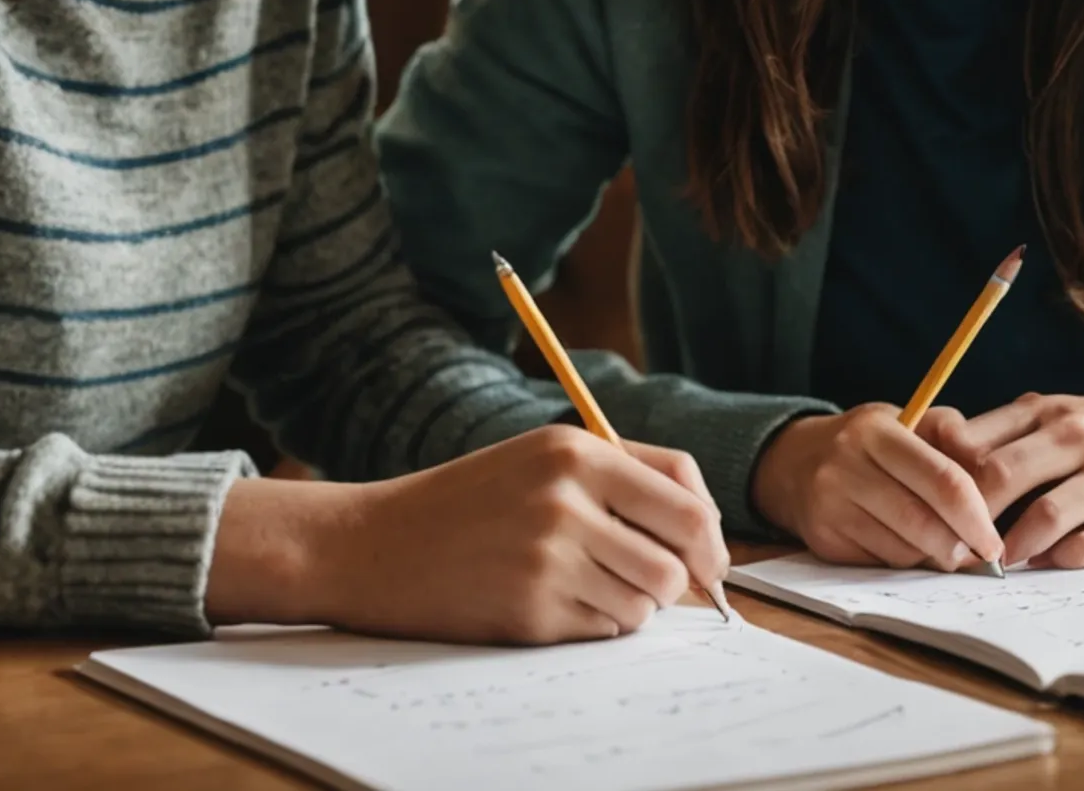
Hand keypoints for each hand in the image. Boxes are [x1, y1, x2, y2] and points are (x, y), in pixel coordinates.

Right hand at [206, 424, 729, 643]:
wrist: (375, 544)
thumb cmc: (467, 501)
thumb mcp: (541, 458)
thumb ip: (623, 478)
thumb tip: (703, 532)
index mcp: (576, 453)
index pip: (685, 497)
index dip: (708, 536)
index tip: (708, 559)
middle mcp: (566, 501)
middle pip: (675, 559)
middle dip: (673, 579)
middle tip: (647, 581)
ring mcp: (548, 559)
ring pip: (644, 602)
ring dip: (629, 603)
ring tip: (583, 585)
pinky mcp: (530, 611)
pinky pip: (603, 630)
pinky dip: (594, 625)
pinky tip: (552, 603)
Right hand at [751, 403, 1005, 570]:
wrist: (793, 462)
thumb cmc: (867, 443)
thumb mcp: (907, 419)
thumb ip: (950, 433)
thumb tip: (988, 467)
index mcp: (877, 431)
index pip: (942, 480)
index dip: (976, 517)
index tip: (995, 542)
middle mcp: (847, 466)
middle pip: (922, 524)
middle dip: (958, 548)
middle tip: (977, 556)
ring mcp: (830, 505)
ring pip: (903, 551)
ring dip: (931, 557)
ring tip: (939, 543)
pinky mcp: (823, 540)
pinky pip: (880, 565)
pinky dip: (903, 562)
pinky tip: (904, 544)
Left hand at [923, 395, 1083, 569]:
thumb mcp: (1071, 419)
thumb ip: (1015, 437)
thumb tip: (946, 473)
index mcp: (1050, 410)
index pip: (974, 442)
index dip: (941, 484)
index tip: (925, 514)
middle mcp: (1078, 434)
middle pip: (997, 478)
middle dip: (967, 524)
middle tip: (952, 554)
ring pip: (1041, 516)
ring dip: (1011, 549)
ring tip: (998, 565)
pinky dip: (1062, 560)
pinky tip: (1050, 565)